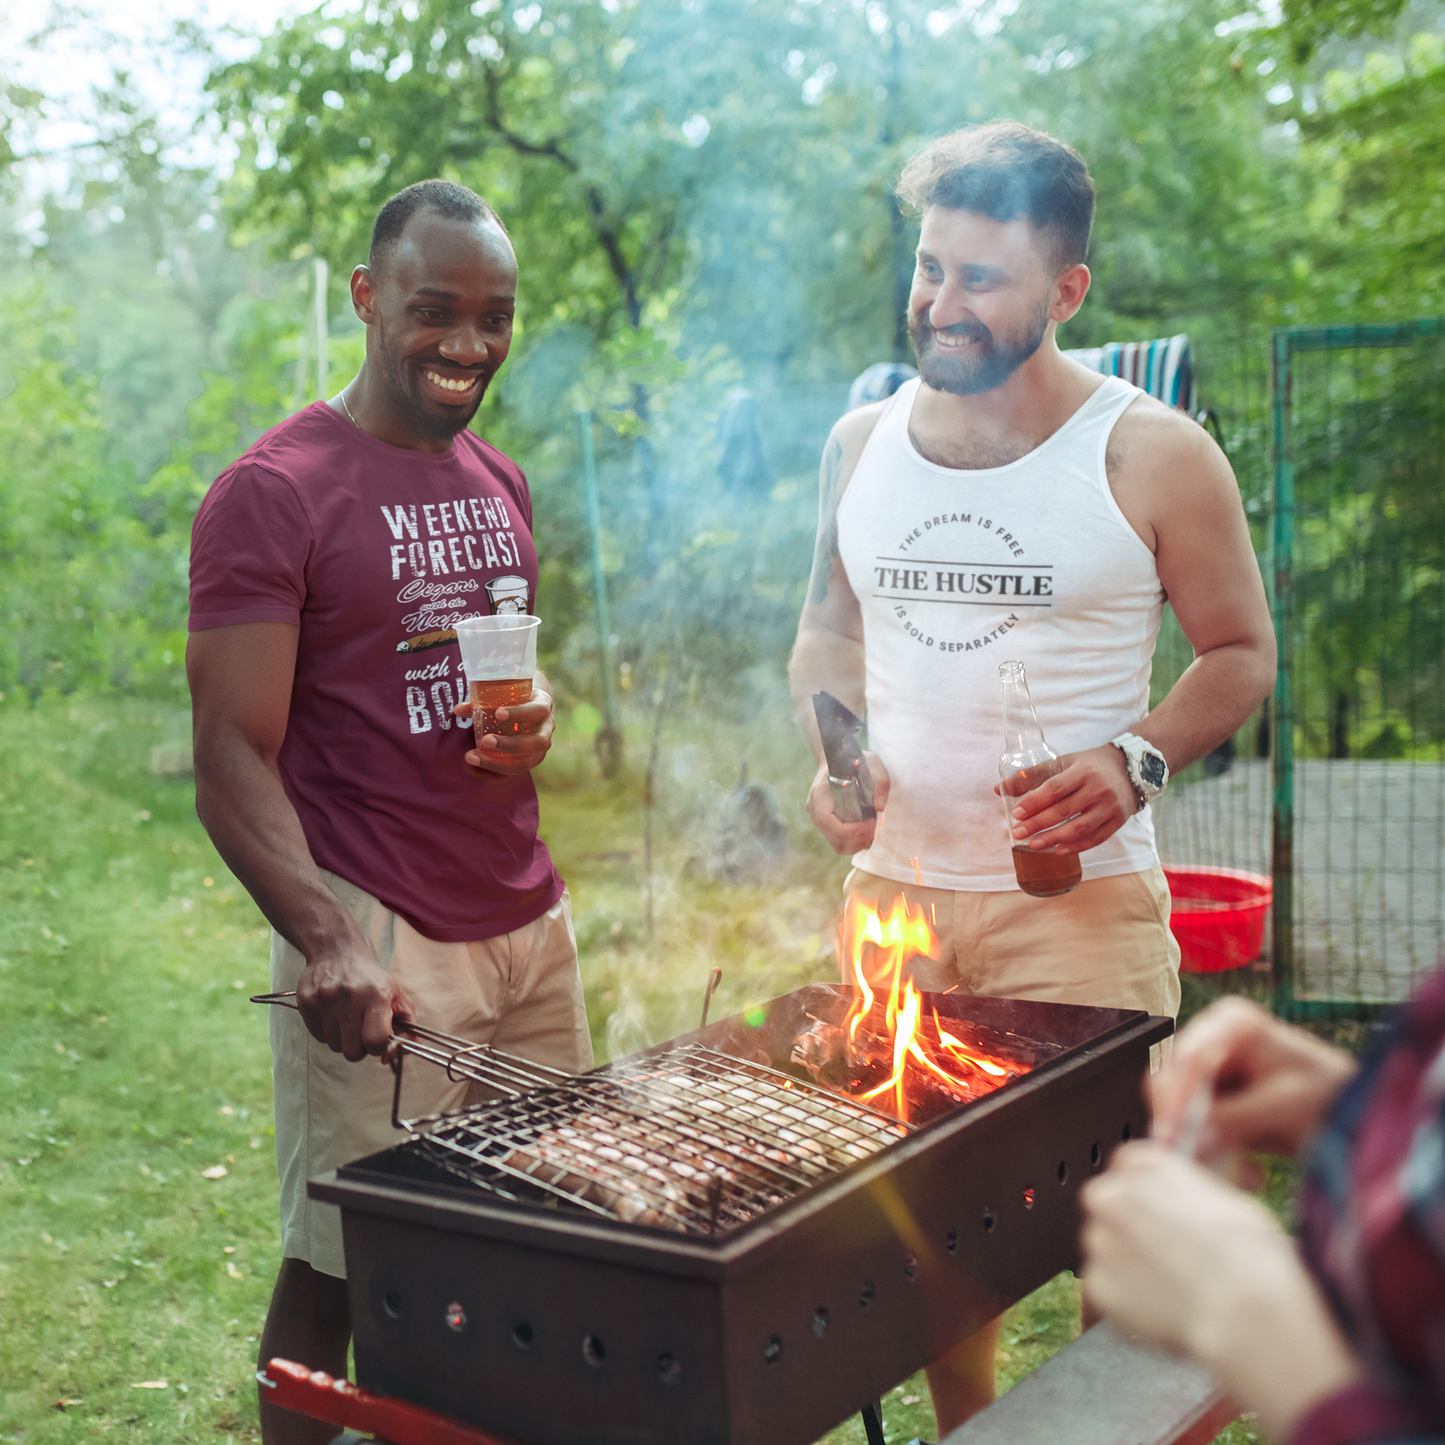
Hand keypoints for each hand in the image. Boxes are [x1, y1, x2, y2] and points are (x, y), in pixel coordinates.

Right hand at [295, 942, 413, 1061]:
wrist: (336, 952)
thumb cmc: (370, 979)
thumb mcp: (396, 995)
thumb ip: (407, 1025)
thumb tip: (402, 1053)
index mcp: (377, 995)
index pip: (376, 1041)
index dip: (378, 1047)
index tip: (378, 1039)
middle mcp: (350, 997)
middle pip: (352, 1052)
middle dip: (360, 1048)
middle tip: (362, 1031)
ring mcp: (326, 1001)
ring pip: (334, 1046)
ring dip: (343, 1039)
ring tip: (346, 1018)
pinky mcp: (307, 1003)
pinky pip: (318, 1037)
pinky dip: (327, 1031)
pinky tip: (333, 1013)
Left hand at [453, 682, 554, 775]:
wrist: (532, 703)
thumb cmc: (516, 696)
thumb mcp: (505, 692)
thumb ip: (482, 701)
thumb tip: (458, 710)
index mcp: (544, 704)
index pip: (538, 710)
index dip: (520, 713)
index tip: (498, 713)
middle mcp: (547, 727)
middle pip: (536, 742)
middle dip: (510, 744)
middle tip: (485, 741)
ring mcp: (541, 746)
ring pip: (527, 762)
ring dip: (499, 763)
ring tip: (473, 757)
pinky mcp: (532, 759)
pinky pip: (516, 769)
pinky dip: (496, 769)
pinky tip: (477, 764)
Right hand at [805, 751, 890, 854]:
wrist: (836, 760)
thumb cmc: (852, 761)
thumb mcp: (872, 764)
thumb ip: (879, 782)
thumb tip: (880, 807)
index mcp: (820, 793)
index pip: (828, 821)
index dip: (849, 830)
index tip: (869, 823)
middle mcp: (814, 808)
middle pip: (834, 837)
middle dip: (857, 839)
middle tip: (873, 828)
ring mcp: (817, 817)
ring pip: (836, 843)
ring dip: (856, 843)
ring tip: (870, 832)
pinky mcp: (824, 823)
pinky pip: (837, 841)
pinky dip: (853, 843)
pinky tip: (864, 833)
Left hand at [996, 744, 1136, 854]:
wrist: (1129, 769)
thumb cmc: (1089, 766)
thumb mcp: (1063, 762)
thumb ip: (1032, 775)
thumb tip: (1000, 789)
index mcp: (1082, 771)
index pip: (1054, 788)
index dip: (1034, 802)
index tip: (1016, 814)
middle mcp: (1098, 789)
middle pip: (1064, 810)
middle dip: (1038, 824)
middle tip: (1018, 833)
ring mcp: (1110, 807)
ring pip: (1079, 828)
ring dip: (1054, 838)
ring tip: (1033, 845)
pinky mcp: (1118, 821)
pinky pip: (1095, 838)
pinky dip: (1076, 847)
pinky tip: (1058, 850)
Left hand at [1081, 1142, 1360, 1439]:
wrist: (1250, 1313)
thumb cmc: (1255, 1255)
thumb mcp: (1230, 1197)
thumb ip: (1192, 1186)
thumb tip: (1190, 1180)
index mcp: (1142, 1164)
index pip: (1131, 1164)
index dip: (1154, 1192)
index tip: (1169, 1212)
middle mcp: (1110, 1196)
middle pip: (1109, 1202)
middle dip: (1133, 1224)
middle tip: (1174, 1255)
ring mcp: (1098, 1242)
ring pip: (1106, 1248)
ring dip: (1129, 1262)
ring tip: (1178, 1286)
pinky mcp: (1097, 1288)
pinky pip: (1107, 1290)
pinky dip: (1128, 1300)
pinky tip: (1166, 1308)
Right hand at [1151, 997, 1356, 1158]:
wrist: (1365, 1115)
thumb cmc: (1332, 1096)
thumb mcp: (1280, 1106)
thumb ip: (1230, 1117)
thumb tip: (1188, 1135)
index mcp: (1231, 1022)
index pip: (1186, 1058)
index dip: (1174, 1098)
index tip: (1172, 1134)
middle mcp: (1216, 1037)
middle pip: (1177, 1082)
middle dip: (1189, 1125)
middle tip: (1198, 1158)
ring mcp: (1218, 1067)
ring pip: (1184, 1108)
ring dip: (1208, 1144)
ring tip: (1245, 1172)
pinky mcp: (1222, 1097)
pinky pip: (1202, 1125)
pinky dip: (1220, 1149)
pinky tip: (1249, 1169)